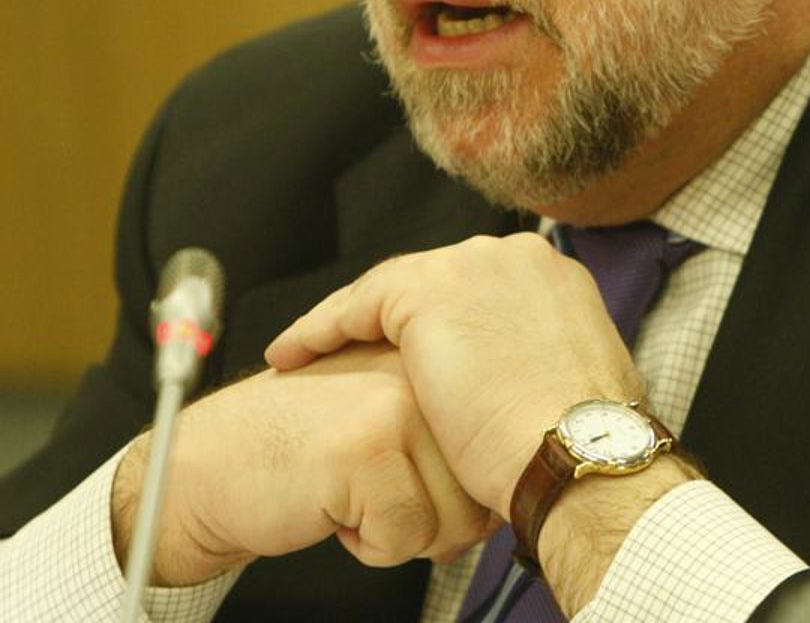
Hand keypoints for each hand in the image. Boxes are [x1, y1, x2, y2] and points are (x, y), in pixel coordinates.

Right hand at [111, 343, 497, 585]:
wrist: (212, 461)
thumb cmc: (304, 450)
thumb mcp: (390, 422)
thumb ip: (448, 437)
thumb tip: (505, 493)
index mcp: (432, 357)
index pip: (493, 445)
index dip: (463, 489)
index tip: (420, 484)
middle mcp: (421, 369)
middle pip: (481, 485)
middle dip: (435, 518)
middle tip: (380, 494)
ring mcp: (395, 401)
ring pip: (455, 516)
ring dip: (403, 532)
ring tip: (356, 495)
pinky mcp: (367, 446)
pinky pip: (407, 535)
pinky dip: (370, 545)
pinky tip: (334, 509)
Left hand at [265, 233, 641, 516]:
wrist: (573, 451)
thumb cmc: (577, 444)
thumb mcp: (566, 385)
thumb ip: (536, 364)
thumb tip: (518, 390)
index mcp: (554, 277)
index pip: (478, 289)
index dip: (441, 325)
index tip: (415, 359)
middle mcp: (515, 255)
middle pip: (435, 281)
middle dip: (396, 322)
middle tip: (357, 360)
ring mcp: (471, 264)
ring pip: (390, 287)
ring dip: (347, 323)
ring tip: (309, 356)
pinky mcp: (427, 290)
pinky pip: (356, 304)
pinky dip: (320, 329)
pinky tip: (293, 355)